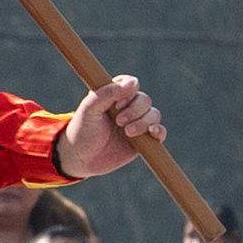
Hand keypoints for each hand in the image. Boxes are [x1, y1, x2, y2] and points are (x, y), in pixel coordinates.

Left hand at [52, 76, 167, 183]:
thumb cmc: (83, 130)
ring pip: (154, 114)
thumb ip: (107, 93)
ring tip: (127, 132)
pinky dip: (159, 131)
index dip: (128, 92)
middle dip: (134, 110)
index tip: (116, 105)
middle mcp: (128, 107)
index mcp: (114, 95)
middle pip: (144, 100)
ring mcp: (137, 123)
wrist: (82, 158)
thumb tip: (132, 83)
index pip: (131, 83)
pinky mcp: (144, 140)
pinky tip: (152, 133)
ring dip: (144, 122)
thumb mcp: (89, 109)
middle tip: (118, 122)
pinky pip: (160, 132)